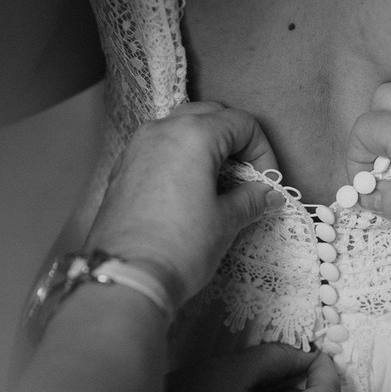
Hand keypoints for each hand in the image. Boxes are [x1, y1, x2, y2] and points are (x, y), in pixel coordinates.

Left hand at [87, 103, 282, 307]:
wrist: (126, 276)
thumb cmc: (181, 246)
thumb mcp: (226, 221)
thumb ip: (251, 199)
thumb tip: (268, 194)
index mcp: (193, 135)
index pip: (241, 123)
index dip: (263, 152)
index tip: (267, 183)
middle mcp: (161, 130)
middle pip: (210, 115)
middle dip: (235, 140)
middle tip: (247, 176)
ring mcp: (137, 147)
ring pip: (180, 128)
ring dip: (206, 146)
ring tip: (219, 182)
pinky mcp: (122, 169)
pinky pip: (158, 148)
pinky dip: (179, 157)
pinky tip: (189, 190)